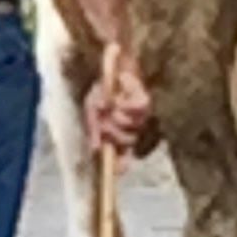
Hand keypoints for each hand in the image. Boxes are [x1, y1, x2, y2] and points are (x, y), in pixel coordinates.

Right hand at [84, 42, 150, 156]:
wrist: (109, 65)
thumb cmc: (100, 88)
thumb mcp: (91, 111)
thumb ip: (94, 130)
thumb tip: (95, 149)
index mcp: (118, 131)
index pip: (122, 153)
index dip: (121, 163)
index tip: (117, 172)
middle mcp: (132, 126)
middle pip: (127, 142)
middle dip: (114, 134)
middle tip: (105, 122)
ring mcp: (140, 115)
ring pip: (133, 128)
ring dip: (119, 120)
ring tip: (111, 109)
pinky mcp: (144, 101)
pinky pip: (138, 110)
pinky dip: (126, 107)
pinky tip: (119, 102)